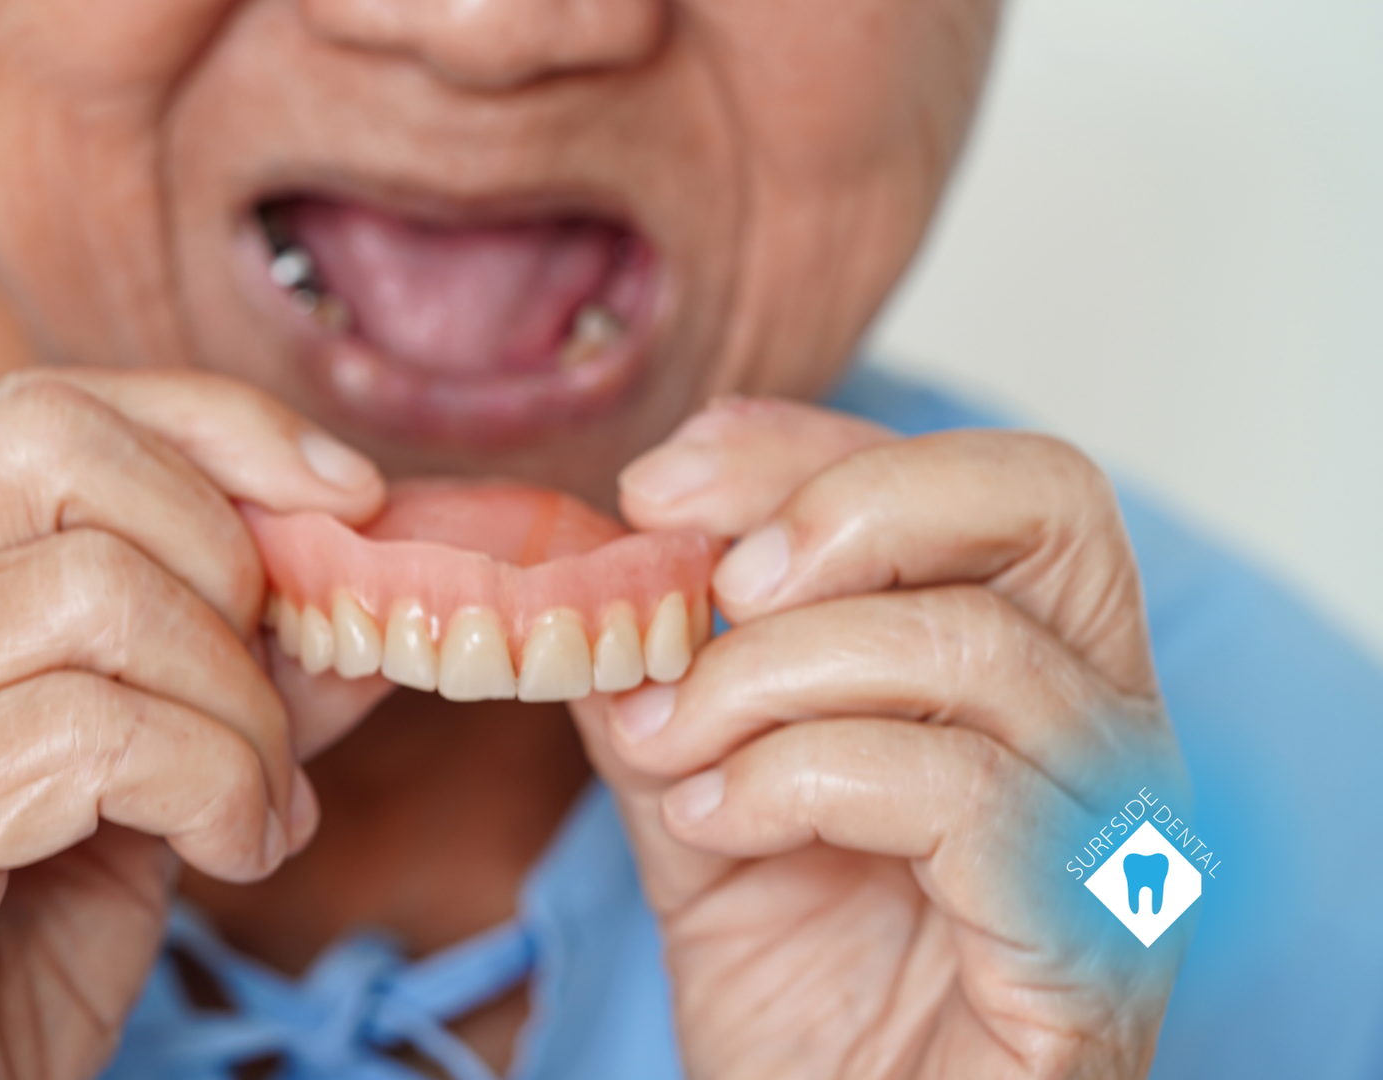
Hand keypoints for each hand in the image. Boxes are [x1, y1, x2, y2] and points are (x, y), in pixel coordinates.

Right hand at [0, 369, 387, 1078]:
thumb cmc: (0, 967)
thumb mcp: (140, 782)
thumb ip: (231, 669)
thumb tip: (369, 575)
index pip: (38, 414)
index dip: (210, 425)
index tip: (345, 492)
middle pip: (56, 456)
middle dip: (225, 561)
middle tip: (269, 700)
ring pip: (97, 599)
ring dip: (236, 710)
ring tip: (257, 810)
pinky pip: (92, 735)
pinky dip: (213, 787)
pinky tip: (228, 855)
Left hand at [576, 399, 1189, 1078]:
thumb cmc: (807, 1007)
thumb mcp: (707, 813)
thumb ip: (671, 691)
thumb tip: (597, 578)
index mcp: (1028, 672)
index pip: (972, 481)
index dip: (810, 451)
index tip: (661, 486)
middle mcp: (1102, 730)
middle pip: (1045, 502)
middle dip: (844, 509)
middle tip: (711, 585)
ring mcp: (1115, 834)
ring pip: (977, 648)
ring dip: (773, 677)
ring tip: (673, 747)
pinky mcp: (1092, 944)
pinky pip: (966, 796)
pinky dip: (801, 781)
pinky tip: (716, 825)